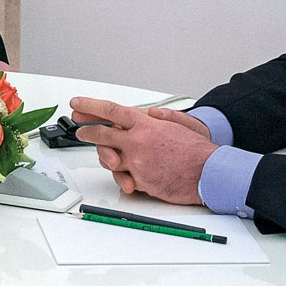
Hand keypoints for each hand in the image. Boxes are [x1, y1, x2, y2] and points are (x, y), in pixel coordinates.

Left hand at [69, 96, 216, 205]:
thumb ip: (161, 117)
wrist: (209, 173)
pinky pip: (123, 176)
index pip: (110, 111)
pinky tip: (122, 170)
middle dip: (86, 131)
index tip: (76, 104)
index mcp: (145, 124)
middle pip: (101, 134)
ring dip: (103, 154)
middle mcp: (137, 142)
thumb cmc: (197, 150)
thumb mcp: (180, 122)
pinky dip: (122, 173)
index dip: (89, 106)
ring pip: (108, 157)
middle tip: (79, 129)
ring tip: (105, 151)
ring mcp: (136, 163)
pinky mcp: (139, 181)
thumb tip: (149, 114)